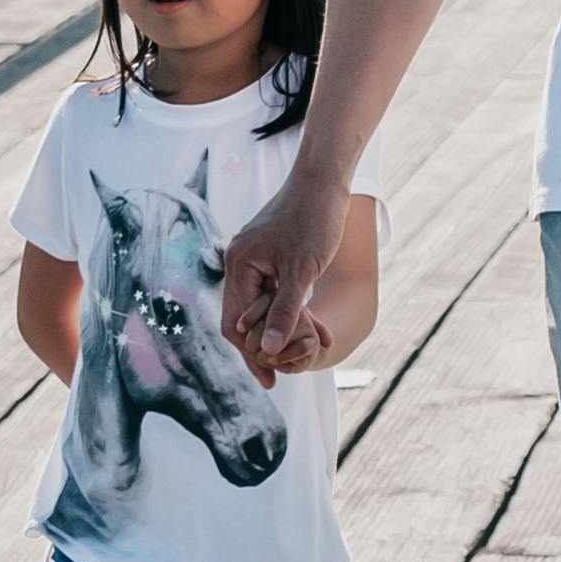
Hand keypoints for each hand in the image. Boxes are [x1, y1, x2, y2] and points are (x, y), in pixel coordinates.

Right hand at [221, 163, 349, 380]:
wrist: (325, 180)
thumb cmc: (314, 219)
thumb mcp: (302, 272)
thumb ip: (284, 312)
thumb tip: (267, 351)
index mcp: (239, 264)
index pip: (235, 324)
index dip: (250, 355)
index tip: (270, 380)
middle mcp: (239, 262)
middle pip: (244, 318)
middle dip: (266, 345)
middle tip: (283, 375)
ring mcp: (253, 258)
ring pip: (261, 306)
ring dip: (282, 328)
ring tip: (308, 348)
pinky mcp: (269, 255)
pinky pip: (271, 291)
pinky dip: (288, 309)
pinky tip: (309, 324)